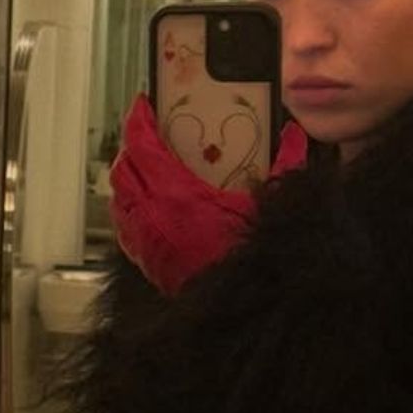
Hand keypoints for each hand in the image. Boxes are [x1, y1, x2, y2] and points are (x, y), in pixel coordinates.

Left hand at [109, 97, 307, 294]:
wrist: (237, 306)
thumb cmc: (248, 257)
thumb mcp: (267, 204)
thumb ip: (285, 163)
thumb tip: (294, 134)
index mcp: (175, 195)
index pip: (141, 145)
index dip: (137, 121)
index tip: (142, 106)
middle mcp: (150, 215)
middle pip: (122, 169)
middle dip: (131, 148)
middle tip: (147, 135)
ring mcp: (143, 239)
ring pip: (119, 197)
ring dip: (128, 179)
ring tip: (145, 167)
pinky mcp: (143, 260)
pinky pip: (124, 225)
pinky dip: (129, 208)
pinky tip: (147, 206)